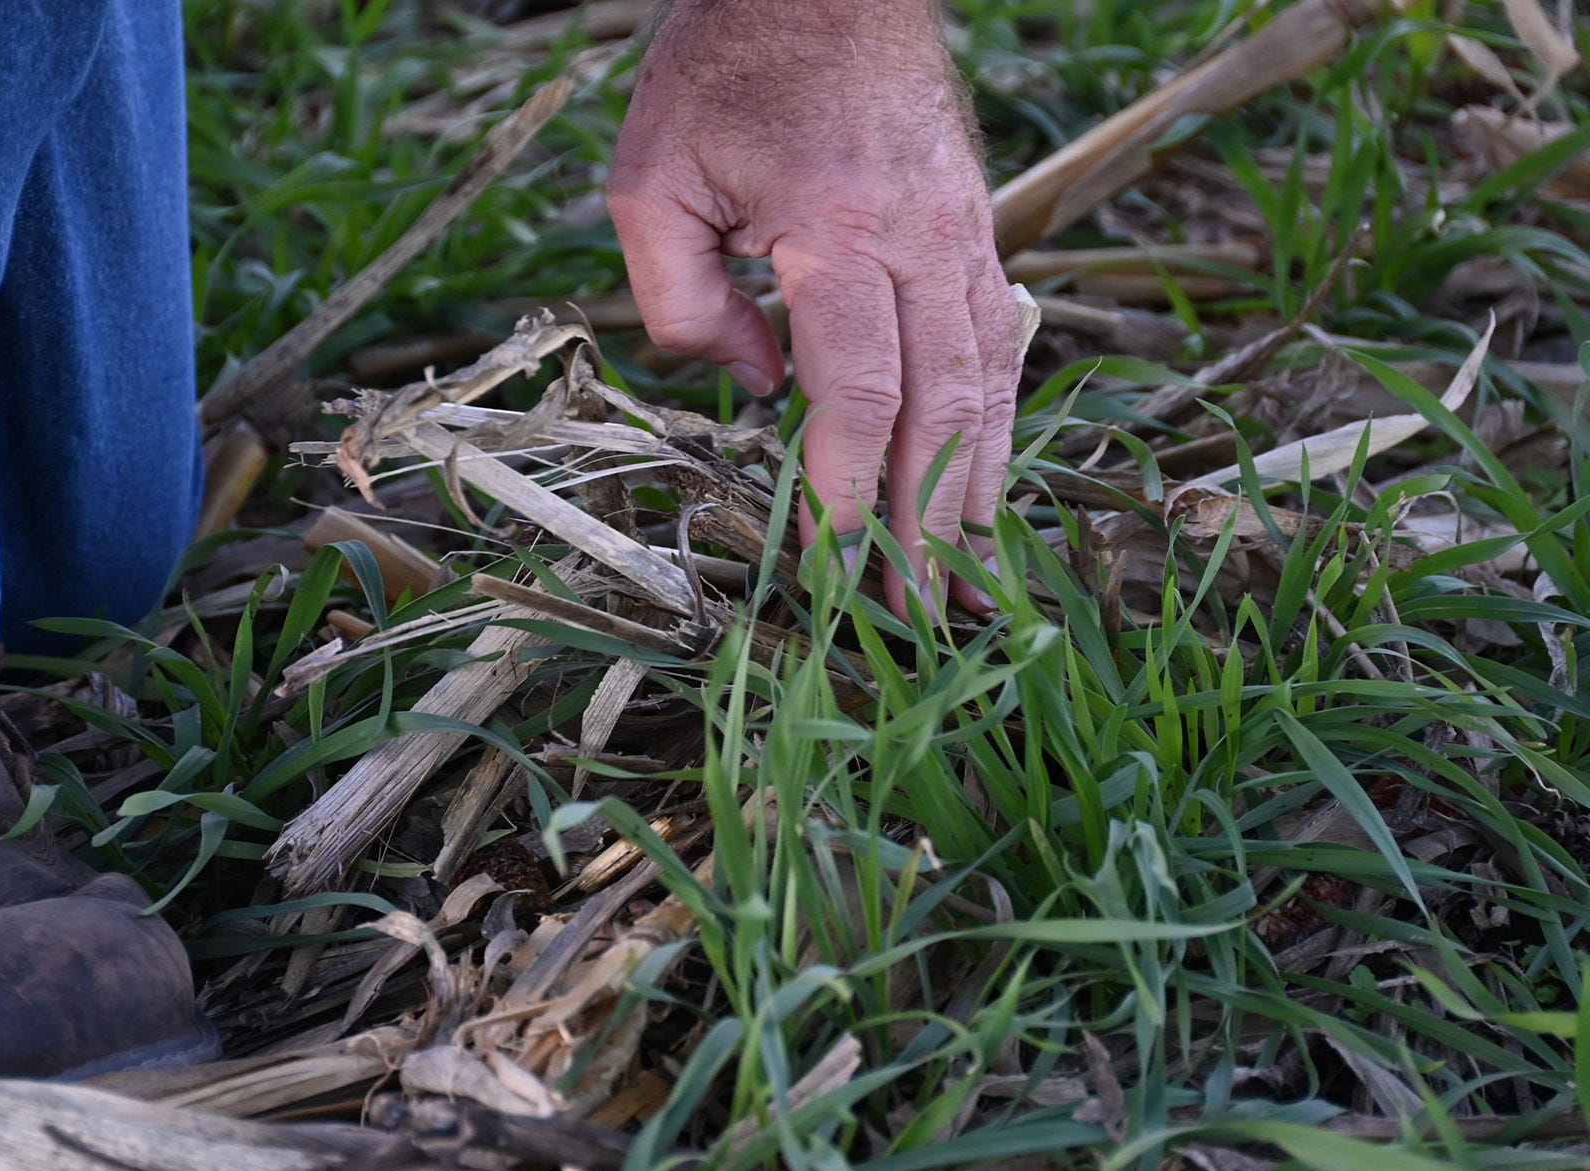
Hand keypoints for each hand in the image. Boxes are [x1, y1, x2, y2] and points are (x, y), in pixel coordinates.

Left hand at [607, 0, 1023, 619]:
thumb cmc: (727, 67)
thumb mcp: (652, 176)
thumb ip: (681, 300)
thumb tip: (750, 390)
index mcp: (839, 230)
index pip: (857, 393)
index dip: (848, 490)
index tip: (837, 565)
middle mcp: (924, 243)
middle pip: (941, 412)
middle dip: (929, 526)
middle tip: (919, 617)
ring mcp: (966, 237)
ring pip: (991, 388)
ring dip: (980, 492)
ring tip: (975, 580)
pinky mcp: (980, 231)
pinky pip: (1002, 346)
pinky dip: (1000, 426)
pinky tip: (991, 481)